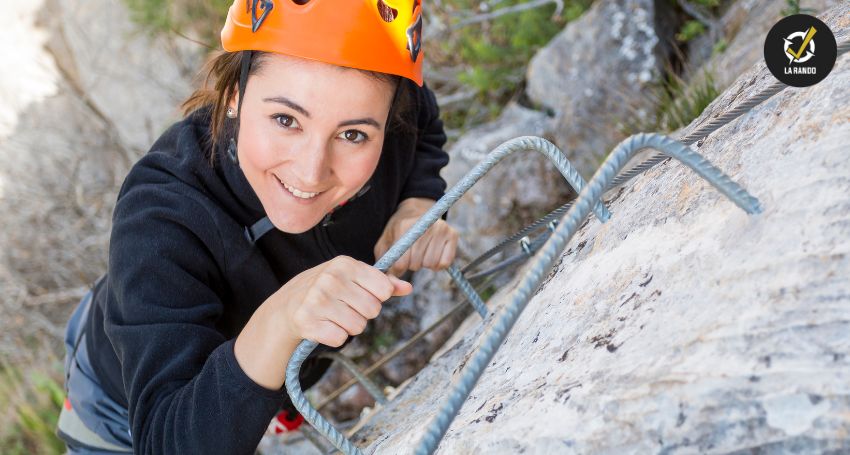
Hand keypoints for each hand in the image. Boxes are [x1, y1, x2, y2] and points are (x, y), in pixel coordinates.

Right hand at [278, 255, 411, 346]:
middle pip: (373, 310)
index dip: (377, 297)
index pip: (384, 289)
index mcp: (345, 264)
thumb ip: (383, 282)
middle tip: (346, 307)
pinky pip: (340, 339)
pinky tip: (324, 325)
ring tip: (335, 316)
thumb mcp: (353, 277)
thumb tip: (409, 288)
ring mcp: (317, 300)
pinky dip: (335, 336)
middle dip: (363, 313)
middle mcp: (330, 279)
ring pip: (358, 327)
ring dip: (349, 326)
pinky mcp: (307, 322)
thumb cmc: (329, 288)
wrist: (289, 304)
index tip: (362, 294)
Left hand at [374, 197, 458, 276]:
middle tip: (411, 254)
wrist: (417, 210)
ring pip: (430, 264)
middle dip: (411, 264)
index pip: (401, 263)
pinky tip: (432, 254)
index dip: (398, 268)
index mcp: (404, 226)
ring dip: (424, 263)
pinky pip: (444, 263)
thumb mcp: (385, 241)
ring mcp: (441, 229)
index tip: (398, 263)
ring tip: (421, 252)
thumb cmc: (399, 230)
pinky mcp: (453, 235)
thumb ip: (384, 260)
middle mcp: (425, 225)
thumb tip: (390, 281)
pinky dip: (437, 264)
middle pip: (416, 264)